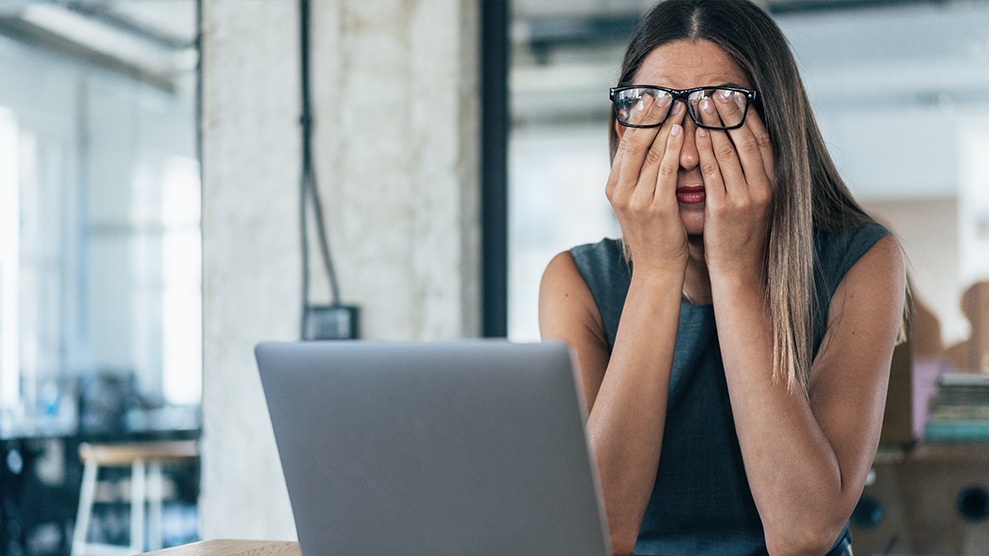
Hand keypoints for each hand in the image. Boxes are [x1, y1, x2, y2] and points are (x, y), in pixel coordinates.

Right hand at [606, 100, 689, 276]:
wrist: (657, 268)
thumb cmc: (653, 232)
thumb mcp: (637, 200)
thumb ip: (638, 173)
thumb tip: (644, 141)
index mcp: (613, 186)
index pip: (625, 143)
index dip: (638, 118)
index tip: (651, 96)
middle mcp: (620, 191)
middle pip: (635, 143)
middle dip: (651, 115)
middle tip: (665, 92)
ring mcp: (637, 200)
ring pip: (652, 152)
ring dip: (667, 125)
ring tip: (680, 104)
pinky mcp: (657, 207)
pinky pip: (666, 170)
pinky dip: (674, 148)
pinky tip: (682, 131)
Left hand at [694, 93, 774, 277]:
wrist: (739, 271)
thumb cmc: (739, 235)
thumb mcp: (752, 202)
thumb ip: (748, 176)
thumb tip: (738, 147)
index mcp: (771, 183)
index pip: (762, 140)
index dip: (749, 115)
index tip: (736, 94)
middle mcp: (763, 187)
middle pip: (747, 140)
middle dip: (730, 112)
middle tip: (714, 89)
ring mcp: (746, 198)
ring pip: (730, 152)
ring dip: (715, 124)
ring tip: (701, 102)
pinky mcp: (726, 209)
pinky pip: (715, 173)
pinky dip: (707, 150)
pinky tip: (697, 133)